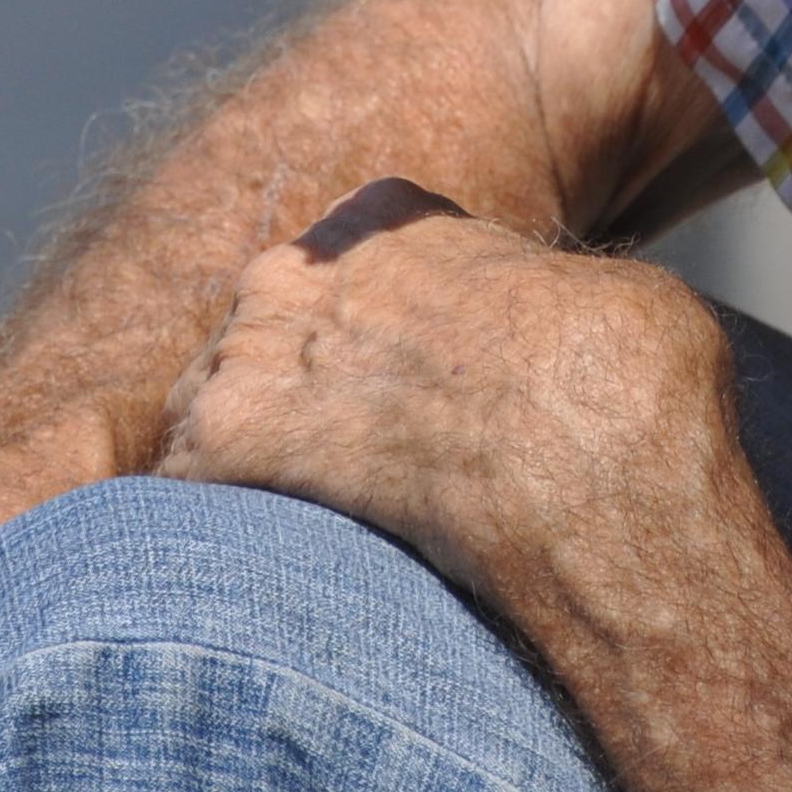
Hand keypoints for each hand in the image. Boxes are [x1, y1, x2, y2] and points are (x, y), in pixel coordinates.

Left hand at [154, 177, 745, 636]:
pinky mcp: (220, 447)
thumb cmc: (620, 369)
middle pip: (261, 339)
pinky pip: (172, 493)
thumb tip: (550, 329)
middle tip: (357, 480)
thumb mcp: (593, 287)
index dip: (365, 344)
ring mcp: (246, 353)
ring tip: (309, 542)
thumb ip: (524, 296)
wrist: (591, 450)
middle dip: (293, 404)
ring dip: (245, 475)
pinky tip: (248, 577)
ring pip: (211, 415)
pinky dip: (190, 539)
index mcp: (382, 213)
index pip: (336, 273)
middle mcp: (295, 267)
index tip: (402, 400)